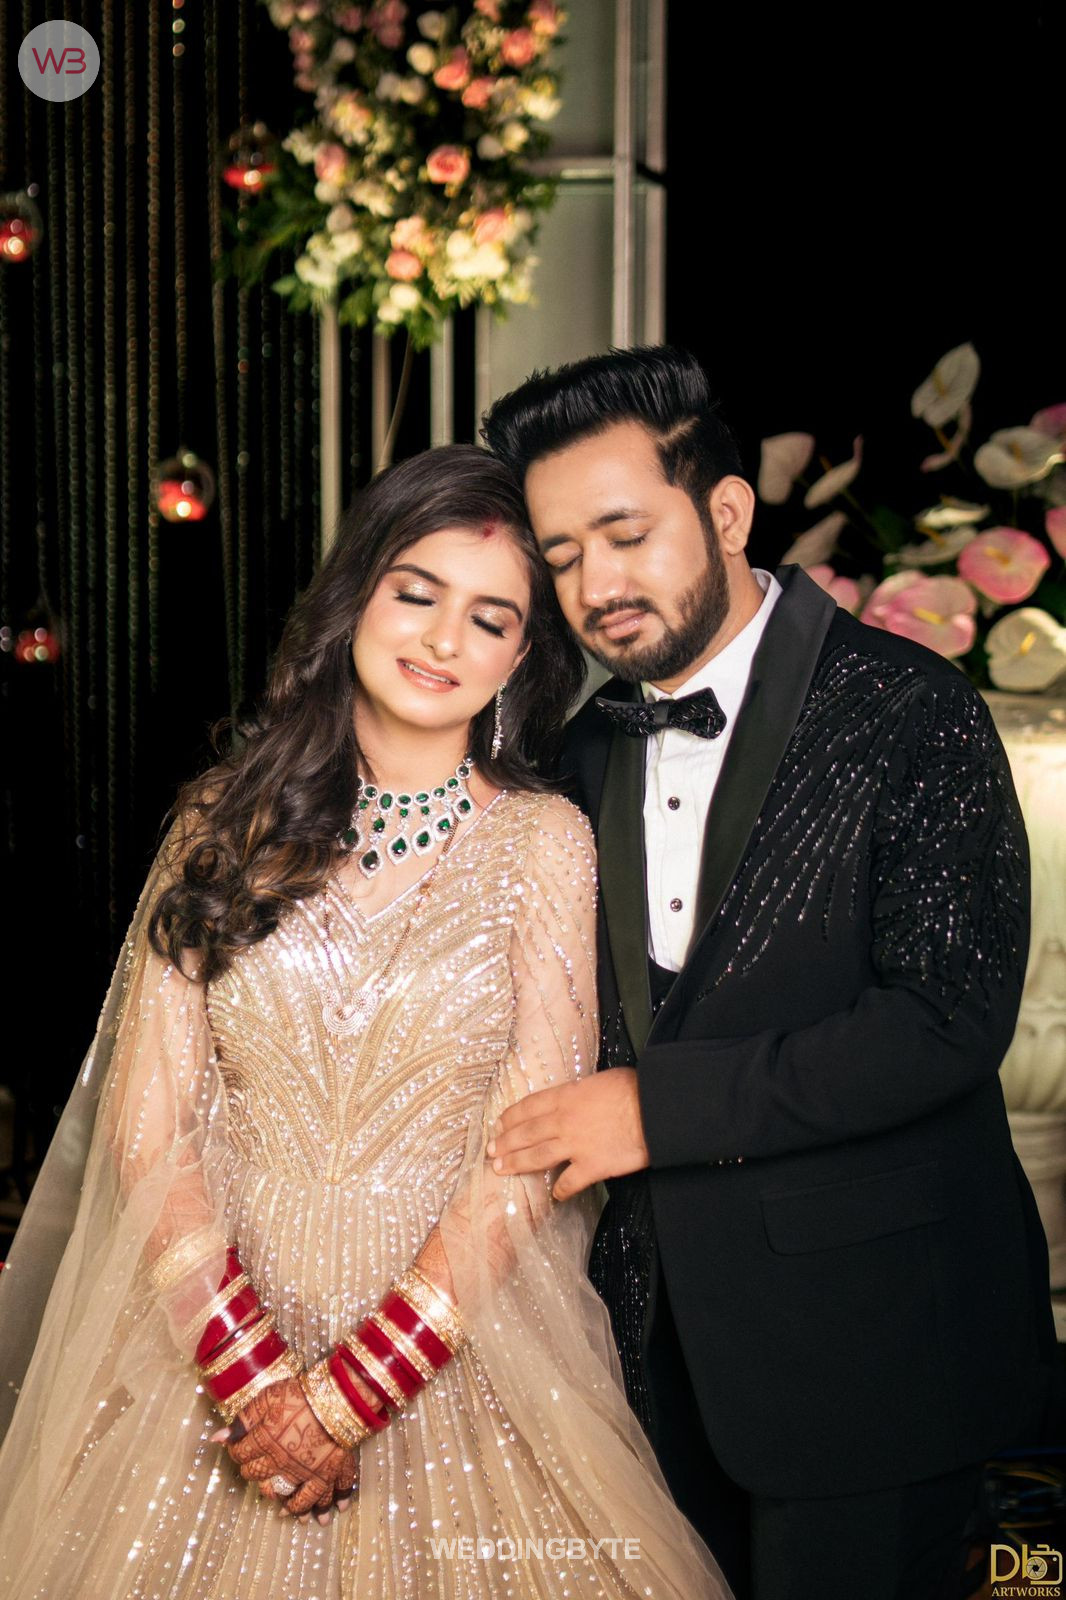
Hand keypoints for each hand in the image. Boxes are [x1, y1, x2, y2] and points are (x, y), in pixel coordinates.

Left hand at [210, 1376, 357, 1522]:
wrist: (334, 1397)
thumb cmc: (299, 1395)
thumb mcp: (267, 1398)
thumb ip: (244, 1420)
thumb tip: (218, 1438)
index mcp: (264, 1446)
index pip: (242, 1456)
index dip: (236, 1451)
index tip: (238, 1447)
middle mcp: (283, 1467)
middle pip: (264, 1480)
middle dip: (259, 1480)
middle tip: (260, 1479)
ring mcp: (307, 1473)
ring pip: (301, 1499)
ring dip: (299, 1509)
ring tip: (302, 1520)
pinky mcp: (330, 1471)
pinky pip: (330, 1492)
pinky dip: (332, 1502)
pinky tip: (332, 1511)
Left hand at [486, 1069, 649, 1199]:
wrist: (655, 1109)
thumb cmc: (635, 1089)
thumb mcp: (600, 1080)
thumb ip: (581, 1092)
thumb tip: (577, 1096)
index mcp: (566, 1096)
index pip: (530, 1107)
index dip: (511, 1117)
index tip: (498, 1125)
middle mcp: (564, 1120)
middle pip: (526, 1133)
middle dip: (505, 1143)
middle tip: (490, 1152)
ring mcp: (576, 1145)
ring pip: (537, 1156)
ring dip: (517, 1163)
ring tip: (501, 1170)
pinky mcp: (592, 1166)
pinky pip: (569, 1182)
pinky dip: (560, 1190)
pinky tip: (554, 1195)